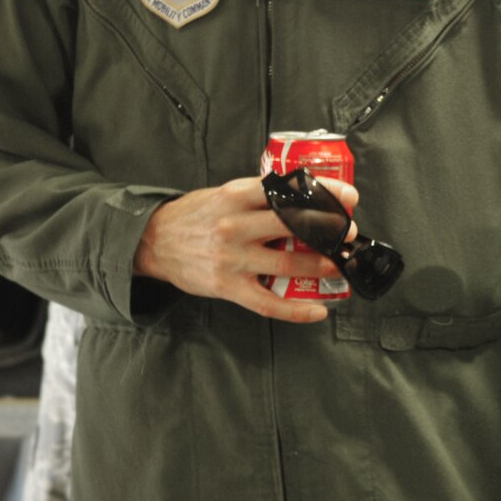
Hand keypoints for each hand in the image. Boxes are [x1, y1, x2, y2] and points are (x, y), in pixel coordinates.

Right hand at [132, 176, 356, 323]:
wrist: (153, 242)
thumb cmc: (193, 217)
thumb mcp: (221, 194)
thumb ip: (257, 197)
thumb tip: (301, 200)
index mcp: (234, 197)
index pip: (285, 191)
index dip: (321, 193)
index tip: (347, 195)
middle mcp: (234, 226)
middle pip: (292, 225)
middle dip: (328, 229)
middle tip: (348, 232)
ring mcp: (232, 258)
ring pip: (287, 263)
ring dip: (320, 265)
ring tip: (339, 264)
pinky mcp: (228, 287)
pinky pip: (269, 303)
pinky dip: (296, 310)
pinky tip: (317, 310)